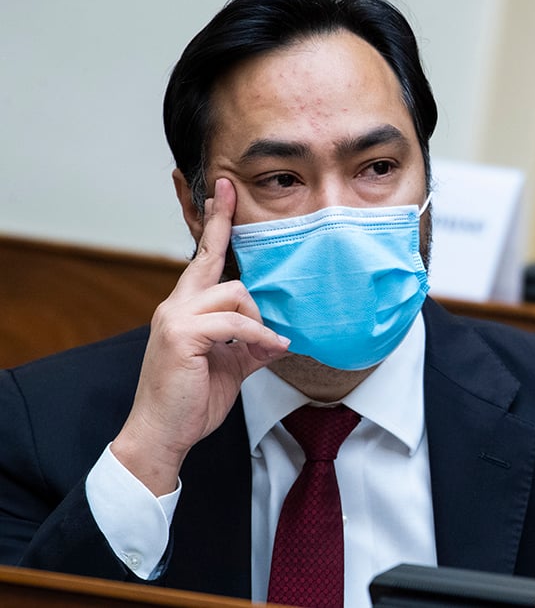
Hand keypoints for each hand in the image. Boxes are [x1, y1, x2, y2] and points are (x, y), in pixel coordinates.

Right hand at [111, 179, 289, 494]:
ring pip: (234, 293)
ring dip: (259, 320)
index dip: (214, 226)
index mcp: (185, 309)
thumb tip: (282, 337)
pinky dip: (259, 336)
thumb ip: (253, 345)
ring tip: (267, 345)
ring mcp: (175, 318)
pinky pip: (235, 323)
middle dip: (221, 222)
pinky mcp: (182, 335)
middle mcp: (176, 306)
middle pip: (208, 258)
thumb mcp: (232, 367)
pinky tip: (272, 349)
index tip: (222, 192)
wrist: (163, 434)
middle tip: (229, 188)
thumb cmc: (192, 400)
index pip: (202, 260)